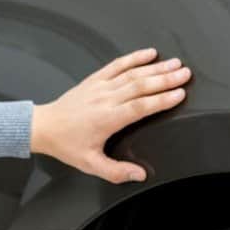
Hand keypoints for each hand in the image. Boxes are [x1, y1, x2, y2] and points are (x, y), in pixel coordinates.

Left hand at [30, 48, 190, 183]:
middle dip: (166, 79)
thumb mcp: (90, 164)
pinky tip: (149, 53)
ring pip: (132, 73)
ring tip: (175, 64)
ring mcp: (100, 87)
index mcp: (107, 119)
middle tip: (186, 74)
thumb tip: (139, 175)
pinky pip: (117, 65)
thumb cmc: (66, 144)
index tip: (179, 94)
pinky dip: (134, 57)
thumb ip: (116, 171)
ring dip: (155, 67)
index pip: (140, 107)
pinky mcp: (94, 79)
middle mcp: (105, 99)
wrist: (43, 127)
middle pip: (141, 86)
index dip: (161, 100)